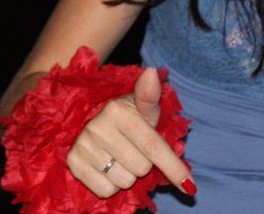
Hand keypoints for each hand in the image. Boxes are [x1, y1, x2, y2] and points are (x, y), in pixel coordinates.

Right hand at [65, 67, 194, 198]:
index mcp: (118, 111)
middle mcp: (98, 127)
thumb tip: (151, 72)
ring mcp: (83, 145)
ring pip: (124, 181)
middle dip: (143, 165)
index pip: (153, 147)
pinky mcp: (73, 162)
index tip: (190, 187)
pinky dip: (110, 185)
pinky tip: (106, 168)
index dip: (173, 168)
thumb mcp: (145, 110)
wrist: (98, 127)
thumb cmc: (130, 120)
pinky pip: (105, 190)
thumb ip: (151, 96)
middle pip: (141, 168)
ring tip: (120, 159)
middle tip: (134, 150)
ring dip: (127, 176)